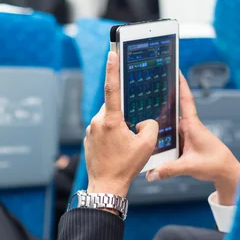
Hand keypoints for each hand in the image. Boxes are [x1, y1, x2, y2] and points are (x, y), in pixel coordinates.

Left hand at [84, 51, 158, 198]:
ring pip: (109, 118)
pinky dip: (112, 134)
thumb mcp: (147, 145)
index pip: (112, 88)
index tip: (111, 53)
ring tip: (125, 145)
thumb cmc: (125, 167)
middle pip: (114, 106)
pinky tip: (118, 149)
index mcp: (110, 120)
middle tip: (132, 130)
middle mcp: (97, 122)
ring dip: (119, 126)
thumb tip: (144, 120)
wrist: (106, 186)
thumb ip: (150, 125)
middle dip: (125, 113)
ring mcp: (91, 130)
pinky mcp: (89, 138)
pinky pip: (103, 129)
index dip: (112, 69)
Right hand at [146, 73, 239, 204]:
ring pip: (168, 128)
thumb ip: (169, 170)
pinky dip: (161, 140)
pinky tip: (151, 144)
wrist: (226, 173)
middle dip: (159, 105)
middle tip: (144, 96)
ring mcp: (186, 135)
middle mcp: (189, 127)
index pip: (185, 100)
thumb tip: (151, 173)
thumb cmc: (215, 164)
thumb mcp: (190, 166)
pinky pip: (169, 139)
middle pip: (170, 113)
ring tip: (143, 125)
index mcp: (192, 125)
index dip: (181, 84)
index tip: (175, 70)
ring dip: (158, 127)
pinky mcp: (184, 144)